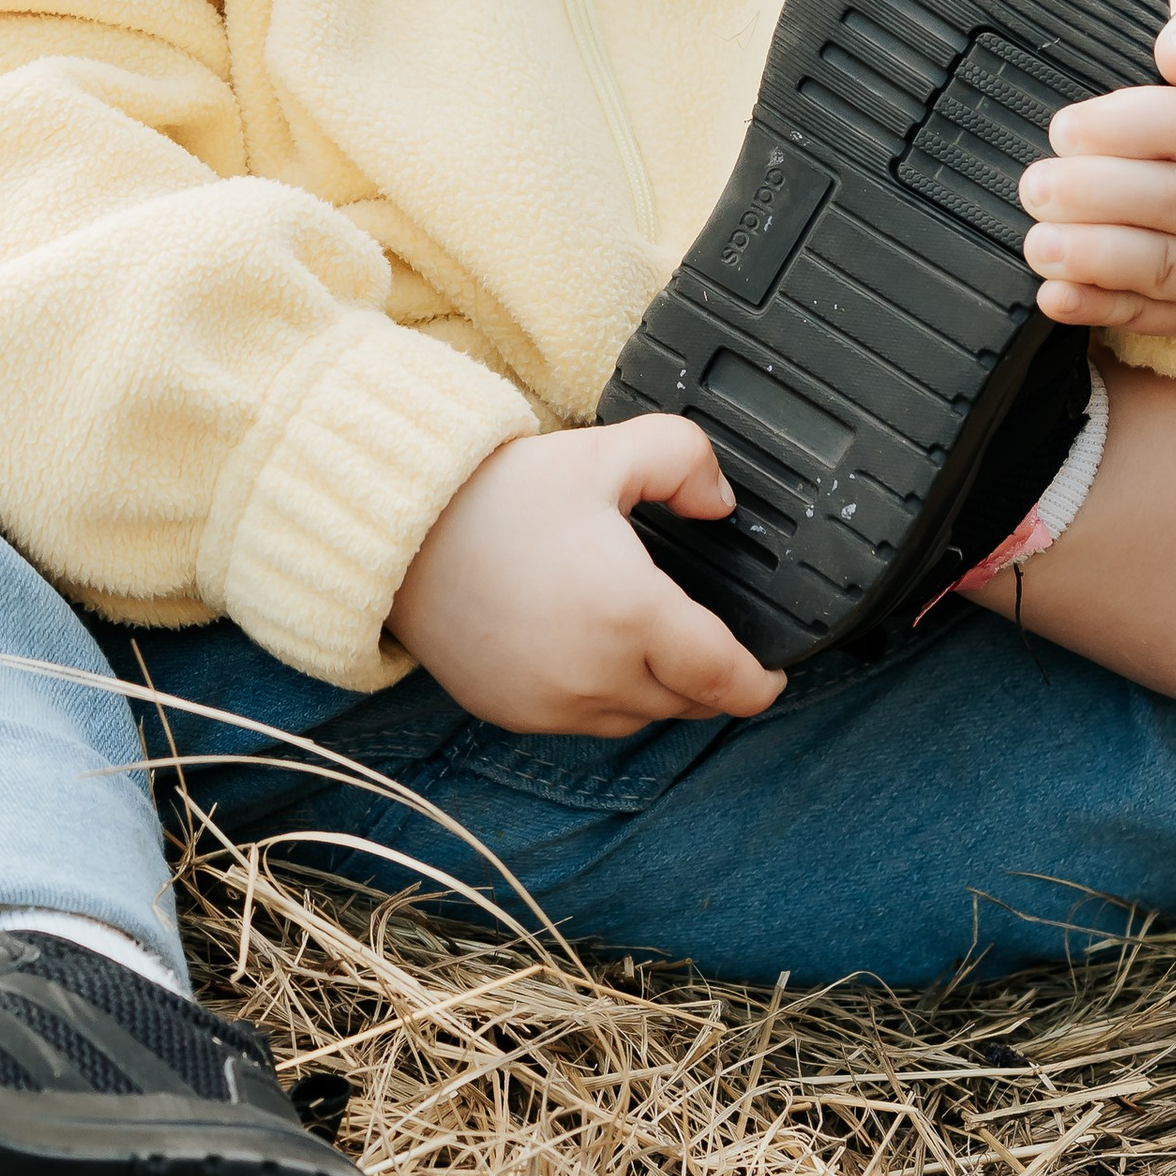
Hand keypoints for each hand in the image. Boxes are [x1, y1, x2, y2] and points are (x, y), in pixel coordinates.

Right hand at [387, 415, 787, 735]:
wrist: (400, 533)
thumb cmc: (500, 493)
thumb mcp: (604, 453)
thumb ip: (681, 460)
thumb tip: (721, 502)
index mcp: (632, 614)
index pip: (724, 677)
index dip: (760, 684)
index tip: (775, 674)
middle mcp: (597, 674)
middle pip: (686, 702)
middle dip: (711, 679)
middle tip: (714, 644)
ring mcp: (552, 702)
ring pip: (638, 718)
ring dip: (659, 691)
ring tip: (655, 646)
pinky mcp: (513, 713)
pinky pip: (583, 722)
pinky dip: (604, 697)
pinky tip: (595, 653)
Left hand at [1016, 0, 1175, 336]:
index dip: (1120, 128)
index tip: (1063, 129)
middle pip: (1173, 201)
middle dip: (1095, 195)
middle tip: (1035, 187)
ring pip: (1165, 268)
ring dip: (1094, 259)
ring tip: (1038, 244)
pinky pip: (1153, 317)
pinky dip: (1098, 310)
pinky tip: (1055, 297)